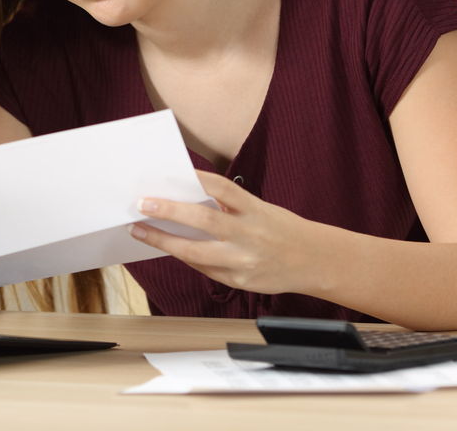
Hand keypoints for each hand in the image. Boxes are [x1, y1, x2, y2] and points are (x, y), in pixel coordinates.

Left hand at [130, 170, 328, 295]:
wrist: (316, 261)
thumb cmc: (281, 229)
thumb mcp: (260, 209)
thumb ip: (228, 206)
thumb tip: (184, 197)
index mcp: (255, 210)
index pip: (222, 188)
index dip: (195, 179)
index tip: (168, 174)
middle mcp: (250, 235)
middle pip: (204, 221)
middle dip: (169, 212)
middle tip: (142, 204)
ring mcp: (244, 261)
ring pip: (195, 252)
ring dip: (163, 241)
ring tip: (140, 230)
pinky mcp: (240, 281)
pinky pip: (204, 269)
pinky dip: (184, 257)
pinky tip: (168, 248)